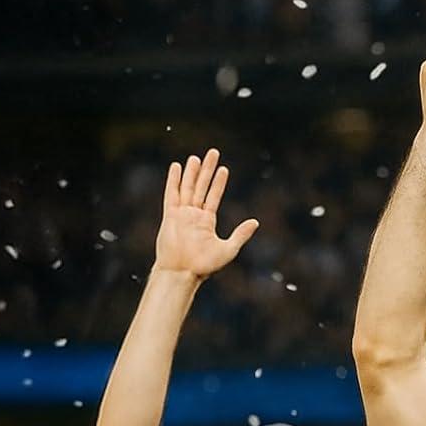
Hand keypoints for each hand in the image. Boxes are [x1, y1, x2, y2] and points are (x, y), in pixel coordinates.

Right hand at [154, 150, 258, 279]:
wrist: (181, 273)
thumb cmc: (204, 266)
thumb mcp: (228, 249)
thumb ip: (240, 234)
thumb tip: (255, 222)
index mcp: (206, 220)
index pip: (214, 196)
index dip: (219, 182)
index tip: (224, 169)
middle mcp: (193, 214)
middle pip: (201, 186)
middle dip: (207, 170)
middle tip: (212, 153)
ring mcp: (181, 214)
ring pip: (187, 187)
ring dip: (192, 172)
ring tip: (196, 157)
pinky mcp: (170, 215)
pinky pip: (171, 194)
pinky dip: (173, 180)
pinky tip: (176, 167)